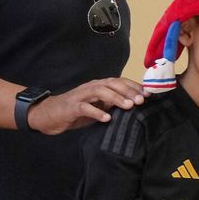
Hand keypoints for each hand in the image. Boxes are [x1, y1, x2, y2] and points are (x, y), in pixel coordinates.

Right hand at [28, 78, 144, 133]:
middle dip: (128, 91)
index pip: (120, 81)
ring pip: (99, 91)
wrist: (49, 115)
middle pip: (111, 83)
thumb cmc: (78, 111)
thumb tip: (137, 104)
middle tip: (141, 101)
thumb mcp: (100, 106)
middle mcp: (91, 87)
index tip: (149, 95)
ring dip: (115, 98)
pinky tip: (107, 118)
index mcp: (99, 86)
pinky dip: (96, 112)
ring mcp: (80, 96)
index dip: (134, 86)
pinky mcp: (71, 107)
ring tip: (128, 107)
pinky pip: (84, 107)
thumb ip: (114, 103)